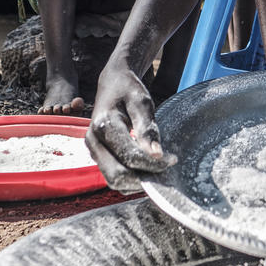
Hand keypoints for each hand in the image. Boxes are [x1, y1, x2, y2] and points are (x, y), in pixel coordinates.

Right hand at [86, 59, 176, 192]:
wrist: (112, 84)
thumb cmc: (128, 90)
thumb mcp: (142, 103)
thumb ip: (147, 129)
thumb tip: (156, 155)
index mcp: (104, 125)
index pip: (129, 156)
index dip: (152, 164)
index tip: (172, 160)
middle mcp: (93, 140)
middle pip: (117, 175)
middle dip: (143, 177)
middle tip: (165, 169)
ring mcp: (93, 149)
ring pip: (114, 180)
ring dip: (137, 181)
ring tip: (158, 169)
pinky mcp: (98, 155)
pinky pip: (113, 176)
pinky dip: (130, 179)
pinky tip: (147, 169)